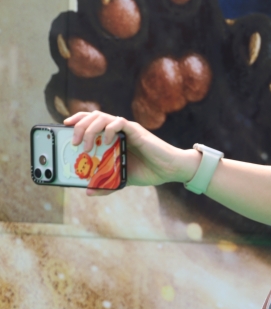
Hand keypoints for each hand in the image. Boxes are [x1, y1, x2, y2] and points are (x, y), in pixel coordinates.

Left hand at [64, 110, 199, 194]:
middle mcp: (118, 129)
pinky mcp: (136, 131)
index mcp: (113, 137)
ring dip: (89, 129)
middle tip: (73, 143)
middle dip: (78, 126)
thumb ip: (106, 184)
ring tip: (86, 145)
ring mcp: (126, 129)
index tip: (64, 125)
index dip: (77, 120)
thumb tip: (88, 192)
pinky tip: (107, 141)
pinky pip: (119, 122)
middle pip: (93, 116)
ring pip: (102, 117)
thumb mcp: (121, 179)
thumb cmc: (148, 171)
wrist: (169, 170)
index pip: (91, 120)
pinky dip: (109, 129)